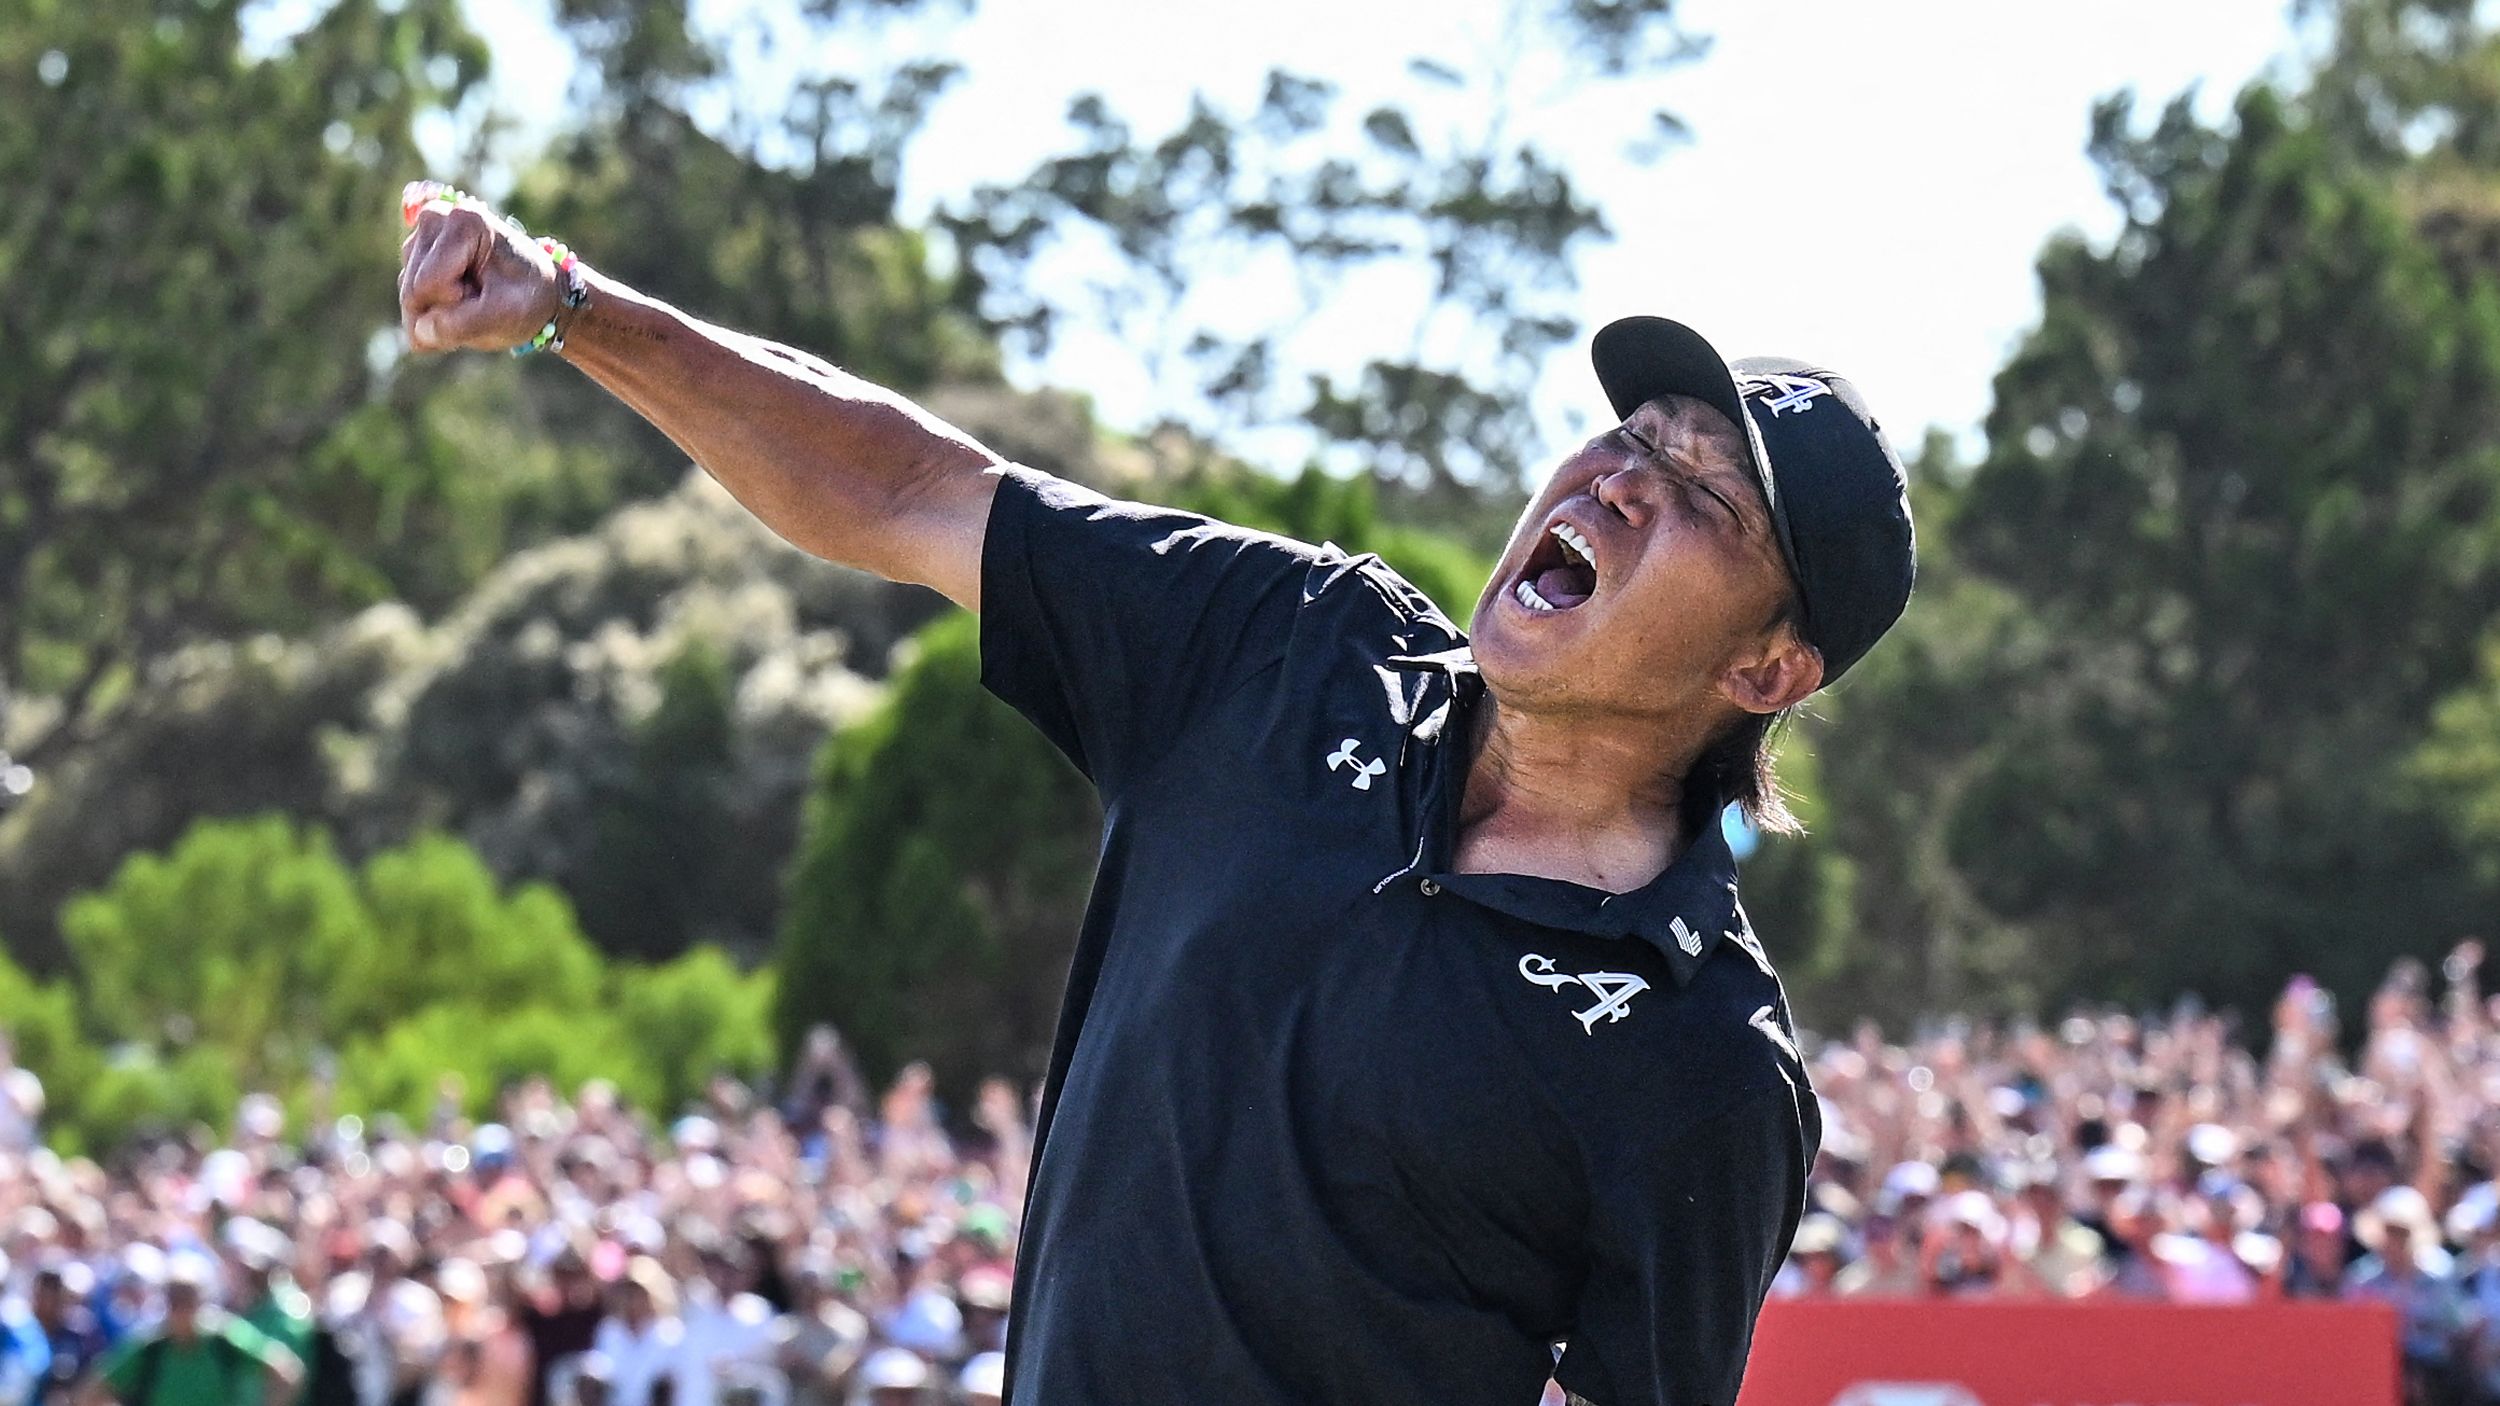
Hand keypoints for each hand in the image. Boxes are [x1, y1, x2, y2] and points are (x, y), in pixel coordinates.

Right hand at [398, 183, 559, 352]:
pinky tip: (462, 304)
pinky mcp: (416, 258)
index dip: (457, 302)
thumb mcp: (508, 314)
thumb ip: (463, 324)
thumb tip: (419, 334)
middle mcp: (435, 218)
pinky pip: (410, 305)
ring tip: (475, 299)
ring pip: (409, 300)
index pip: (428, 284)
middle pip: (412, 292)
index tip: (490, 291)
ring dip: (442, 313)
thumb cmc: (529, 298)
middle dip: (446, 310)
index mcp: (462, 222)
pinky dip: (436, 315)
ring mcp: (422, 238)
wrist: (540, 294)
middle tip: (482, 298)